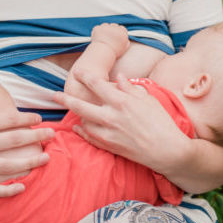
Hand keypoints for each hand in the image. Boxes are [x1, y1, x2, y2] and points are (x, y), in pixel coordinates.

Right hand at [0, 88, 53, 196]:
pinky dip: (7, 190)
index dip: (26, 119)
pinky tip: (22, 187)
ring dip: (29, 162)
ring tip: (46, 158)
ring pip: (7, 166)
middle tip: (52, 135)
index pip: (8, 121)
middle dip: (35, 137)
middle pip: (13, 141)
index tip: (39, 119)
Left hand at [54, 72, 189, 174]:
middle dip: (65, 98)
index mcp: (121, 101)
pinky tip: (78, 126)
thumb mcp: (148, 99)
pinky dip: (82, 131)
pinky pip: (89, 137)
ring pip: (84, 121)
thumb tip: (119, 77)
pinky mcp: (110, 146)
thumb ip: (130, 87)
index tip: (77, 72)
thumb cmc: (161, 122)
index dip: (85, 77)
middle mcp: (111, 116)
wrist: (168, 150)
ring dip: (77, 115)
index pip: (97, 85)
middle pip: (81, 105)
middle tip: (55, 95)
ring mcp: (109, 133)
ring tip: (74, 109)